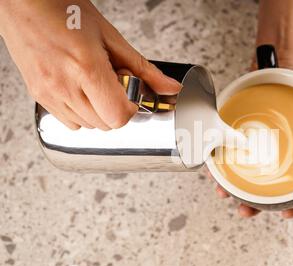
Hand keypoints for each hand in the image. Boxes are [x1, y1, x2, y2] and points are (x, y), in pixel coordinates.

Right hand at [0, 0, 180, 129]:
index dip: (131, 109)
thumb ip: (143, 68)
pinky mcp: (38, 96)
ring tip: (94, 84)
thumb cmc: (64, 10)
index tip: (130, 93)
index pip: (118, 116)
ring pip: (88, 126)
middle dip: (117, 109)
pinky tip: (80, 90)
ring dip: (99, 112)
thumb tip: (169, 88)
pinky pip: (69, 122)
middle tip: (113, 84)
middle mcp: (64, 86)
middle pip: (106, 124)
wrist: (24, 2)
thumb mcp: (111, 36)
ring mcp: (48, 94)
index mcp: (86, 68)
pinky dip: (81, 113)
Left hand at [211, 57, 292, 218]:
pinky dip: (219, 160)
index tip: (284, 216)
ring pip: (240, 173)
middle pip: (262, 188)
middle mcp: (274, 157)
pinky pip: (226, 149)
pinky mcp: (237, 132)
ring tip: (223, 192)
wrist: (287, 65)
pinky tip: (214, 167)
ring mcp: (255, 146)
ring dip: (230, 187)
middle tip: (244, 211)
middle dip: (251, 205)